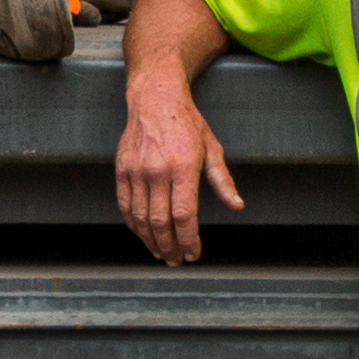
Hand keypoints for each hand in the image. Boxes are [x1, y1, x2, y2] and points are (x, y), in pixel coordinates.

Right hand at [117, 90, 240, 262]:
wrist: (155, 99)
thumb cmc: (187, 123)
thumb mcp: (211, 148)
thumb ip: (222, 180)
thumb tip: (236, 205)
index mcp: (183, 167)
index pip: (184, 215)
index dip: (188, 240)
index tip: (193, 254)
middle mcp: (157, 171)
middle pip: (161, 221)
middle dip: (169, 246)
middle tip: (175, 260)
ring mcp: (136, 171)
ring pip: (141, 218)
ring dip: (150, 241)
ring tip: (160, 253)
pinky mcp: (122, 170)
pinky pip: (125, 205)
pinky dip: (133, 225)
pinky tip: (142, 234)